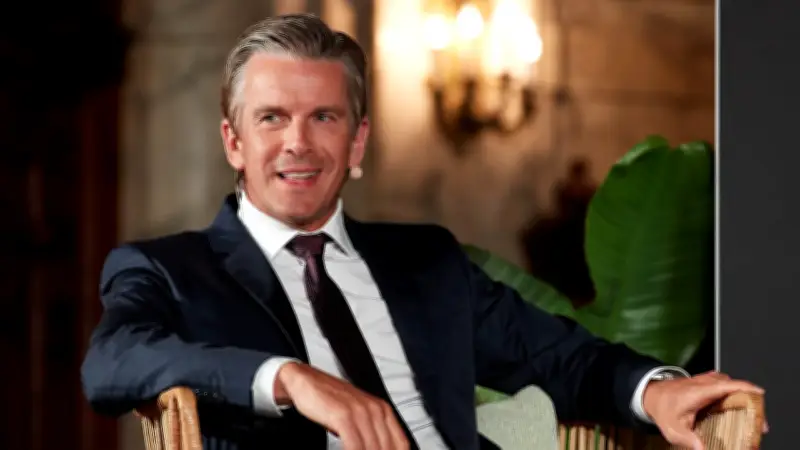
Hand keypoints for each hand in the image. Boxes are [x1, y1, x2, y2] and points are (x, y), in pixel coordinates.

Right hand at [275, 361, 408, 449]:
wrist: (306, 380)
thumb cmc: (330, 401)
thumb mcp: (357, 416)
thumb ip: (370, 433)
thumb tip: (377, 447)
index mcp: (383, 410)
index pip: (400, 444)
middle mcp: (376, 410)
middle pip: (387, 448)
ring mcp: (361, 412)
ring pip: (372, 448)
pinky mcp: (344, 416)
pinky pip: (355, 445)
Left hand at [643, 371, 766, 449]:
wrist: (649, 394)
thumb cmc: (662, 409)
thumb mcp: (672, 428)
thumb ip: (688, 439)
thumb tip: (702, 449)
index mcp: (699, 391)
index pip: (727, 385)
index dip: (746, 388)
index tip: (760, 395)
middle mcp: (704, 383)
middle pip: (733, 385)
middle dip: (749, 399)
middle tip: (757, 419)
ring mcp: (703, 380)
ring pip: (728, 383)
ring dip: (741, 395)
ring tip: (749, 414)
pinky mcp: (703, 382)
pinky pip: (722, 383)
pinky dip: (732, 391)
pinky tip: (735, 404)